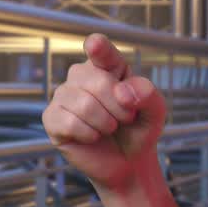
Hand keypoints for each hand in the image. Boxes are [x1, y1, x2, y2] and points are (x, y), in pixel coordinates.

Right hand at [42, 33, 167, 193]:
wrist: (128, 161)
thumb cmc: (139, 129)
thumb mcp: (155, 111)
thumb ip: (148, 95)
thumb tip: (123, 90)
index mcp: (108, 66)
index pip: (100, 49)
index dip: (98, 47)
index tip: (95, 45)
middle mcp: (81, 75)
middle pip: (96, 80)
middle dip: (119, 106)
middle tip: (126, 119)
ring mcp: (63, 96)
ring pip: (83, 103)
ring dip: (105, 122)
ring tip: (110, 128)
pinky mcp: (52, 118)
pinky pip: (69, 122)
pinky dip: (89, 134)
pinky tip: (93, 136)